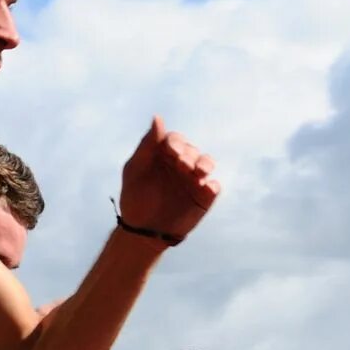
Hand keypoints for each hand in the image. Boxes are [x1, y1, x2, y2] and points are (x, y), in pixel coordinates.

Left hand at [115, 117, 219, 244]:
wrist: (143, 232)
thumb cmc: (135, 198)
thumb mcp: (135, 170)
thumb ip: (147, 145)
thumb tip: (158, 117)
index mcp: (164, 155)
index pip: (175, 140)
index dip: (176, 143)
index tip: (172, 152)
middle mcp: (182, 164)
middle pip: (192, 150)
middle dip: (189, 155)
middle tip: (181, 165)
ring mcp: (194, 180)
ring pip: (207, 163)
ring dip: (205, 163)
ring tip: (197, 172)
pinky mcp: (204, 197)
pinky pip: (214, 187)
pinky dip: (212, 185)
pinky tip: (206, 187)